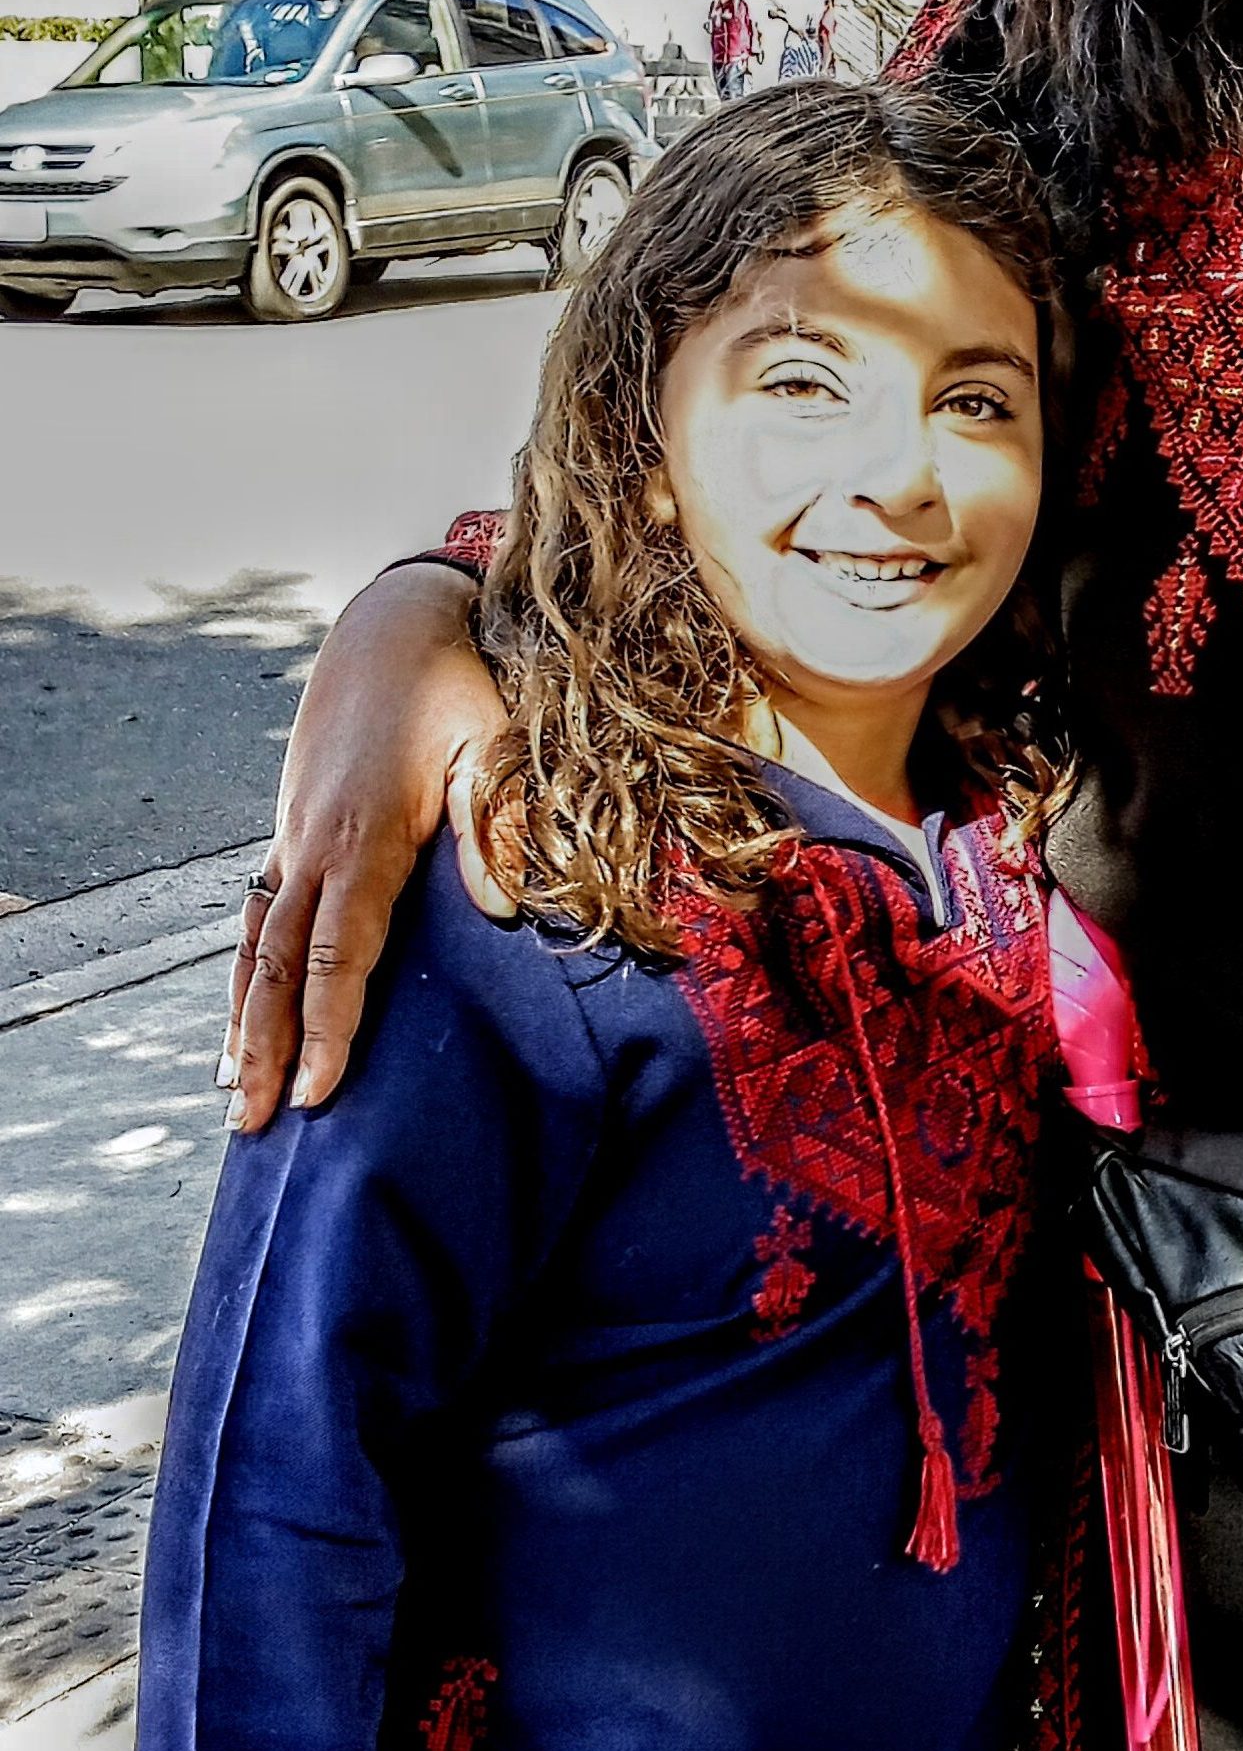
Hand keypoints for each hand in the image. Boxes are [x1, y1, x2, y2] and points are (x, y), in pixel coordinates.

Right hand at [223, 564, 510, 1132]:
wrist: (393, 627)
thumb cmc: (453, 687)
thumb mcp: (490, 741)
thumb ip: (494, 822)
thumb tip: (500, 909)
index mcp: (364, 835)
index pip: (340, 952)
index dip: (329, 1026)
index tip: (321, 1091)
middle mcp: (313, 845)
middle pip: (280, 964)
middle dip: (265, 1047)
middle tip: (253, 1124)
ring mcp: (294, 838)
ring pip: (258, 945)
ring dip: (244, 1021)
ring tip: (233, 1093)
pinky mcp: (291, 831)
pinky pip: (259, 916)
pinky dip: (247, 974)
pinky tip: (243, 1018)